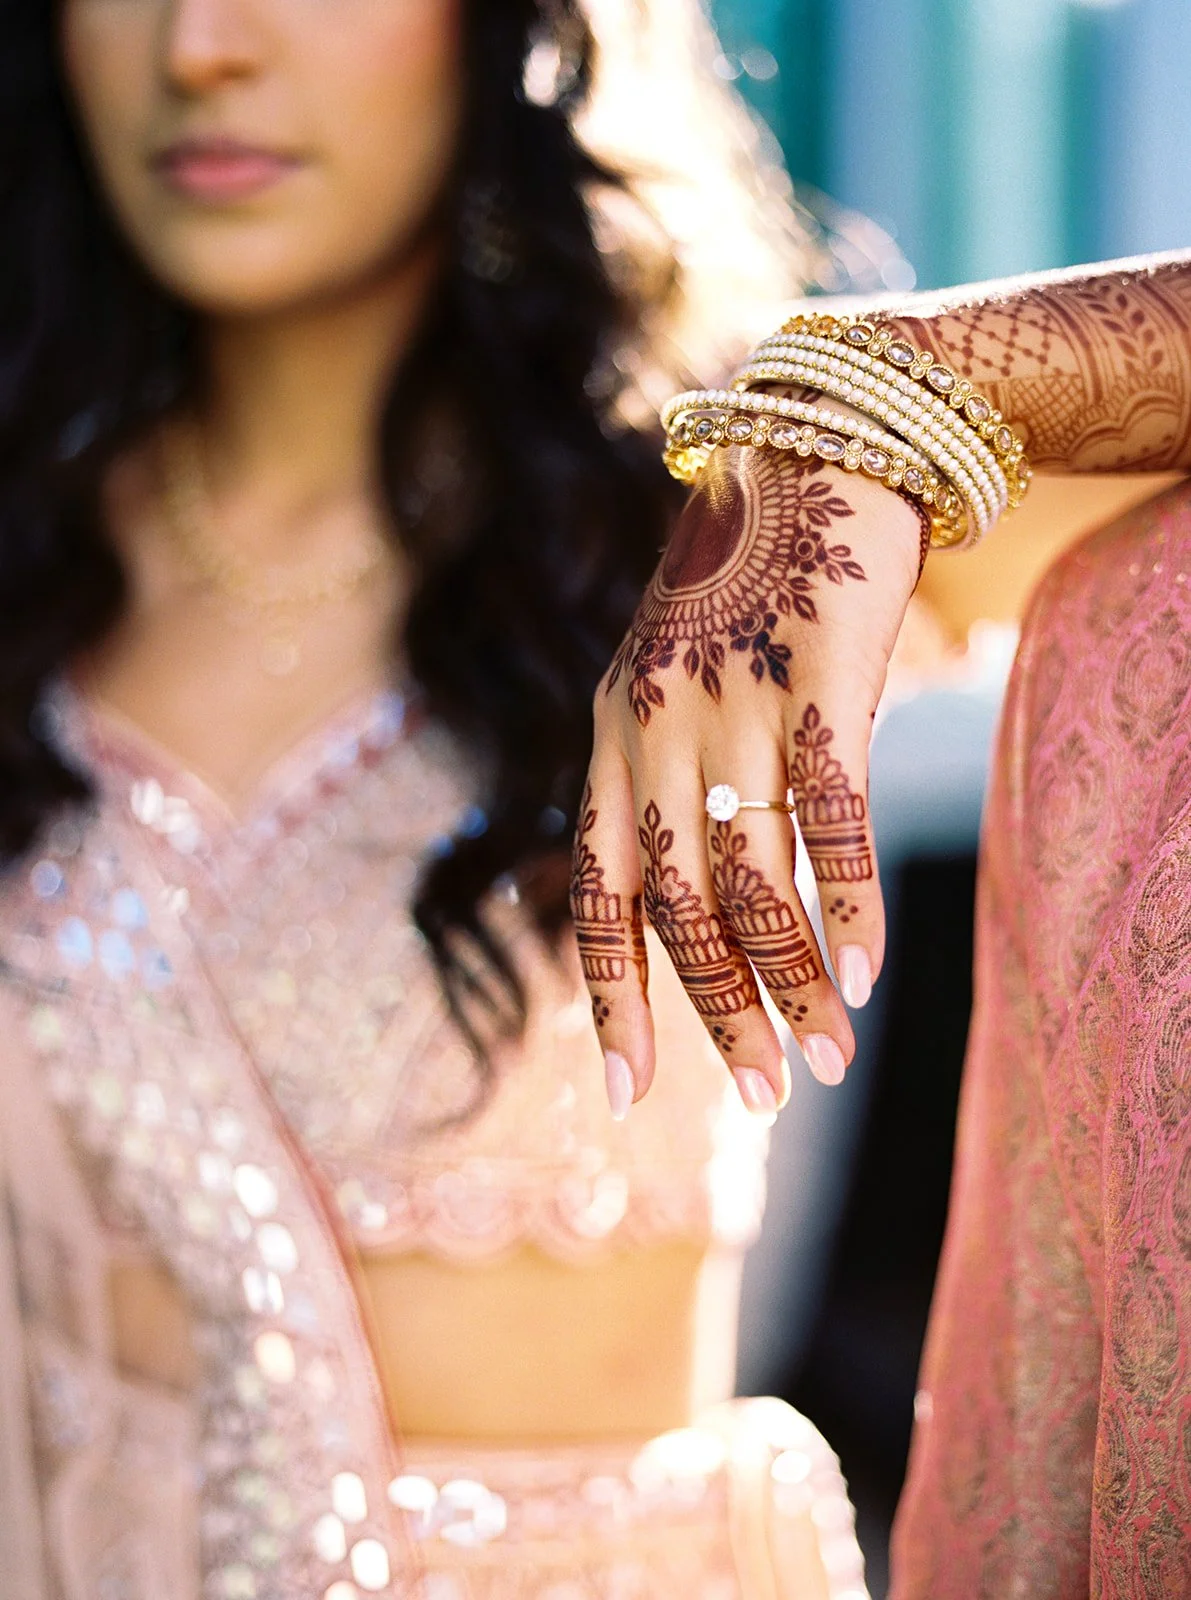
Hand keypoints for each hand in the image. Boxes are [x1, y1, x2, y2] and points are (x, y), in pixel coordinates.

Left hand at [572, 444, 924, 1116]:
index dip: (608, 998)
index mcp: (609, 737)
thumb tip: (695, 908)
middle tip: (765, 1099)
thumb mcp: (669, 678)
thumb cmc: (742, 584)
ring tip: (826, 1058)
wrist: (805, 448)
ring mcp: (735, 704)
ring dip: (790, 984)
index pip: (597, 895)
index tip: (622, 1094)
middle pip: (679, 909)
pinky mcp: (819, 679)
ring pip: (755, 882)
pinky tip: (869, 970)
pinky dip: (852, 902)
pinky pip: (832, 819)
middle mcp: (656, 730)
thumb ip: (662, 777)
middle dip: (716, 1016)